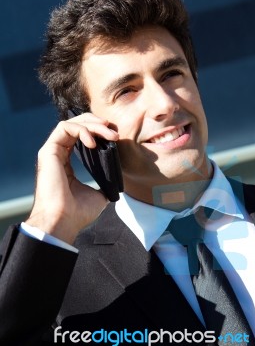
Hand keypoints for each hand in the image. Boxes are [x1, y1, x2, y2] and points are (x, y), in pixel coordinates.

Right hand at [26, 113, 118, 244]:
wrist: (64, 221)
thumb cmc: (78, 212)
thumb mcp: (98, 195)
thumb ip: (103, 183)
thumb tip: (115, 180)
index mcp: (67, 163)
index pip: (80, 137)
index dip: (97, 131)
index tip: (114, 137)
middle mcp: (58, 155)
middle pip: (76, 126)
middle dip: (97, 124)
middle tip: (113, 132)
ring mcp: (52, 152)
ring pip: (71, 123)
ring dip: (92, 125)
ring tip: (109, 134)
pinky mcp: (48, 151)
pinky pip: (64, 128)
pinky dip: (81, 130)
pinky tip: (93, 142)